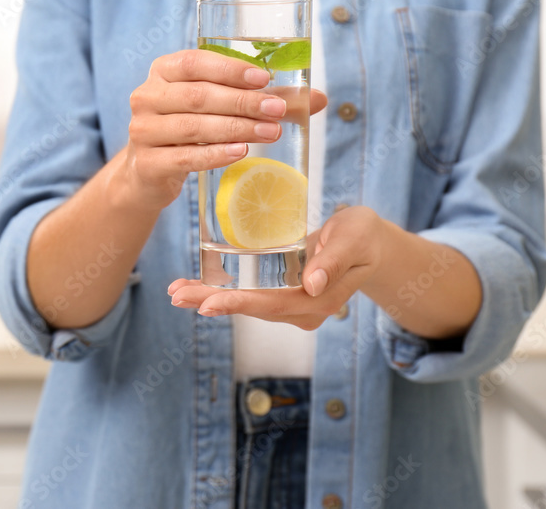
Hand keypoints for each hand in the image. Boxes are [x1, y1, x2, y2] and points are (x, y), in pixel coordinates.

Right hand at [120, 49, 326, 208]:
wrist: (148, 173)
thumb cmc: (190, 130)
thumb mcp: (218, 106)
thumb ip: (262, 98)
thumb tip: (318, 98)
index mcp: (164, 70)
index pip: (195, 62)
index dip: (230, 69)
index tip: (264, 78)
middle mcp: (147, 96)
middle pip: (199, 96)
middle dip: (243, 103)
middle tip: (278, 110)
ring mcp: (142, 131)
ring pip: (194, 127)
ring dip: (236, 129)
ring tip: (269, 133)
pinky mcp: (147, 163)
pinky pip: (185, 158)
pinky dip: (215, 155)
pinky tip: (240, 153)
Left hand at [167, 206, 386, 329]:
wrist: (370, 243)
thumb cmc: (363, 235)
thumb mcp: (354, 238)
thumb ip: (334, 259)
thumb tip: (310, 285)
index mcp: (321, 300)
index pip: (273, 304)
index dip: (239, 303)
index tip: (208, 303)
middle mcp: (304, 310)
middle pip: (252, 308)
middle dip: (212, 302)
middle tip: (176, 295)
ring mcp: (292, 305)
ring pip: (246, 304)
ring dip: (210, 298)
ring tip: (176, 292)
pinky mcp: (283, 295)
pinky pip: (249, 296)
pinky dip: (221, 292)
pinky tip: (197, 288)